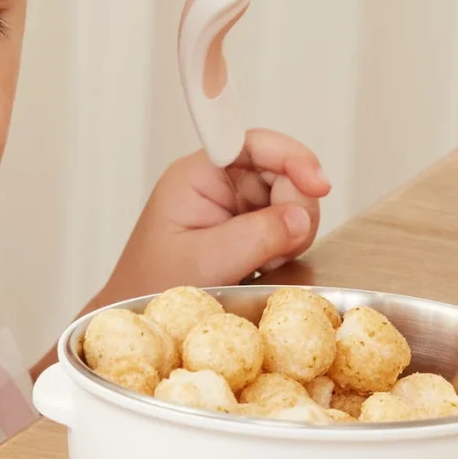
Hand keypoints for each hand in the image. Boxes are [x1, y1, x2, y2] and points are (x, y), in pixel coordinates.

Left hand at [101, 130, 329, 302]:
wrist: (139, 315)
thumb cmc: (153, 287)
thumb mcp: (205, 261)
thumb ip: (256, 236)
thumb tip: (302, 216)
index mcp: (197, 175)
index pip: (252, 143)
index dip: (291, 156)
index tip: (318, 184)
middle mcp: (217, 182)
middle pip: (281, 170)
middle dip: (295, 206)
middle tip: (283, 247)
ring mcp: (233, 204)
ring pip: (290, 199)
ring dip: (291, 232)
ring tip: (264, 262)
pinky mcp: (245, 226)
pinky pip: (285, 224)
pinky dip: (286, 246)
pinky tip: (265, 266)